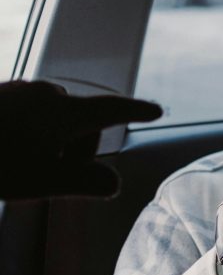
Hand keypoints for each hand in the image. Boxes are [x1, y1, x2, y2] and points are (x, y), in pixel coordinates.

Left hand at [0, 80, 161, 198]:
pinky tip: (6, 156)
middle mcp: (45, 94)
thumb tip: (112, 183)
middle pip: (80, 120)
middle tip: (50, 179)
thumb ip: (87, 183)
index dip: (136, 111)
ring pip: (52, 119)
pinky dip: (28, 137)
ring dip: (49, 145)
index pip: (113, 110)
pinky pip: (27, 116)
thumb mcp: (44, 181)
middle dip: (75, 148)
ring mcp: (19, 91)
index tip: (155, 110)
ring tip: (21, 170)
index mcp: (65, 112)